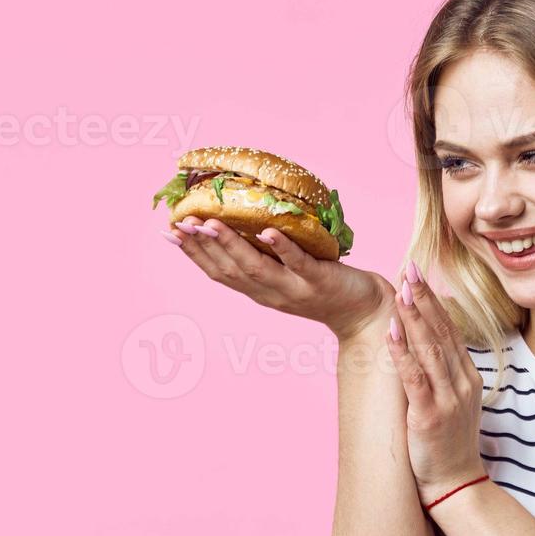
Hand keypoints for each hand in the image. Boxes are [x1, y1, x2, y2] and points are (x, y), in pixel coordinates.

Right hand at [165, 216, 392, 340]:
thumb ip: (264, 256)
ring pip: (256, 268)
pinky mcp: (320, 282)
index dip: (192, 254)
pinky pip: (299, 264)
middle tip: (180, 222)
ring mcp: (295, 289)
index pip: (218, 272)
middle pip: (229, 270)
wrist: (365, 313)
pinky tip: (269, 231)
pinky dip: (282, 248)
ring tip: (211, 223)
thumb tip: (242, 223)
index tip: (169, 231)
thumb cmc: (326, 286)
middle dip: (202, 246)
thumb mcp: (287, 273)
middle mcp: (271, 294)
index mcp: (259, 291)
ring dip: (231, 245)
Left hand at [384, 263, 487, 507]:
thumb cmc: (449, 443)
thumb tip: (428, 347)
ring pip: (430, 349)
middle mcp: (461, 383)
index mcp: (467, 377)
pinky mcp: (430, 415)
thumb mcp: (454, 402)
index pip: (450, 330)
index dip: (434, 302)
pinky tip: (391, 332)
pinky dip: (402, 353)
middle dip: (424, 300)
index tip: (420, 276)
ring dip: (414, 318)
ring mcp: (448, 399)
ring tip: (401, 291)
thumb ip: (445, 374)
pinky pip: (415, 378)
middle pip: (441, 332)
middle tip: (409, 270)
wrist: (456, 482)